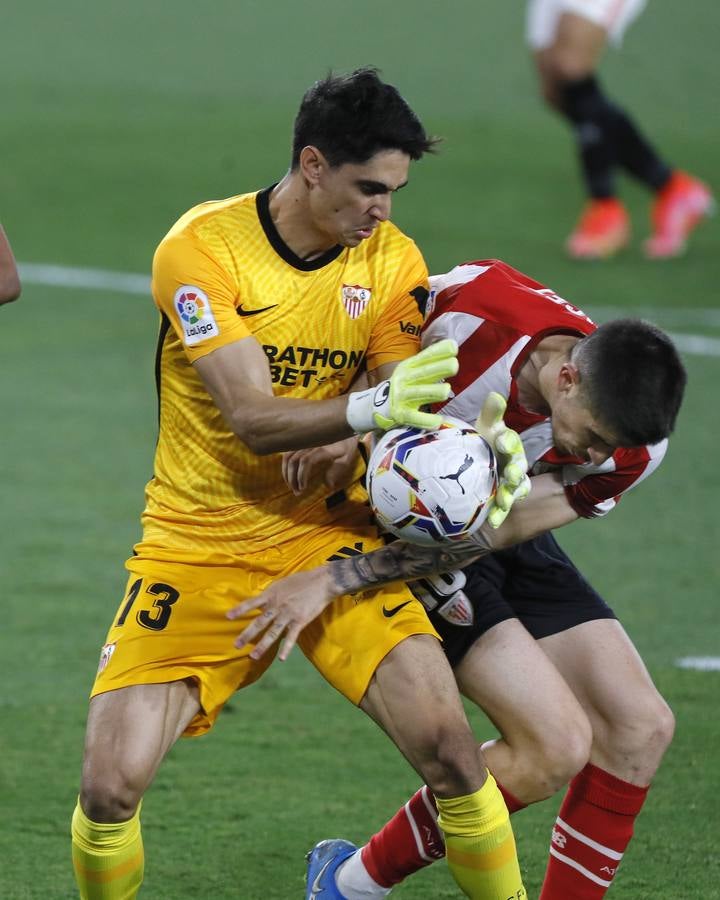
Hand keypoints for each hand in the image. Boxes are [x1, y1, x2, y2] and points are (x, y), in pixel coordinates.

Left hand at [227, 568, 335, 660]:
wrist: (322, 582)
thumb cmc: (302, 580)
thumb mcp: (282, 584)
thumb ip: (271, 594)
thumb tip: (261, 600)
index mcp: (272, 594)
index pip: (252, 603)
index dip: (240, 609)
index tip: (228, 617)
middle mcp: (277, 606)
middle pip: (259, 622)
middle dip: (247, 634)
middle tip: (236, 645)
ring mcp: (288, 614)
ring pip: (273, 632)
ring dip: (263, 645)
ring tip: (253, 656)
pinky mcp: (300, 621)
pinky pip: (291, 637)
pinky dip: (287, 648)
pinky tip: (281, 658)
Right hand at [282, 437, 358, 495]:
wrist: (342, 425)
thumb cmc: (345, 445)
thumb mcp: (346, 458)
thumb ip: (337, 470)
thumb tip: (328, 486)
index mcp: (322, 447)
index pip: (305, 461)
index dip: (301, 476)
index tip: (303, 488)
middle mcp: (310, 443)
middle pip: (293, 460)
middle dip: (292, 478)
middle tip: (297, 492)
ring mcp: (303, 441)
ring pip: (287, 457)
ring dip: (287, 473)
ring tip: (291, 486)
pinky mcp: (299, 441)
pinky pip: (287, 453)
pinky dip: (285, 466)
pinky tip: (289, 475)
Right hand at [345, 339, 458, 432]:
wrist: (375, 405)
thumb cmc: (404, 386)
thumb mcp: (412, 371)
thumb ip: (430, 361)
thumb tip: (453, 345)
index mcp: (408, 367)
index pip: (424, 358)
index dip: (438, 352)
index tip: (453, 347)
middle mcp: (403, 380)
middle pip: (422, 374)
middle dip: (438, 369)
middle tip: (454, 365)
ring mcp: (400, 397)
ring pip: (417, 394)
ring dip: (432, 392)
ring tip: (446, 391)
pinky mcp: (399, 414)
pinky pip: (413, 417)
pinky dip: (424, 420)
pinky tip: (437, 421)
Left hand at [475, 392, 530, 527]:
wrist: (474, 460)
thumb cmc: (481, 441)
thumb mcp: (485, 426)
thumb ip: (490, 413)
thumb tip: (495, 395)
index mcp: (508, 444)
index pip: (510, 441)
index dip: (508, 441)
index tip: (501, 441)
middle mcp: (513, 463)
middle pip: (518, 467)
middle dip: (516, 471)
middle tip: (513, 474)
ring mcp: (509, 482)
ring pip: (514, 489)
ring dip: (510, 496)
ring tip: (504, 502)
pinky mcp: (502, 498)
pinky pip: (503, 507)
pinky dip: (499, 514)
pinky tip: (493, 522)